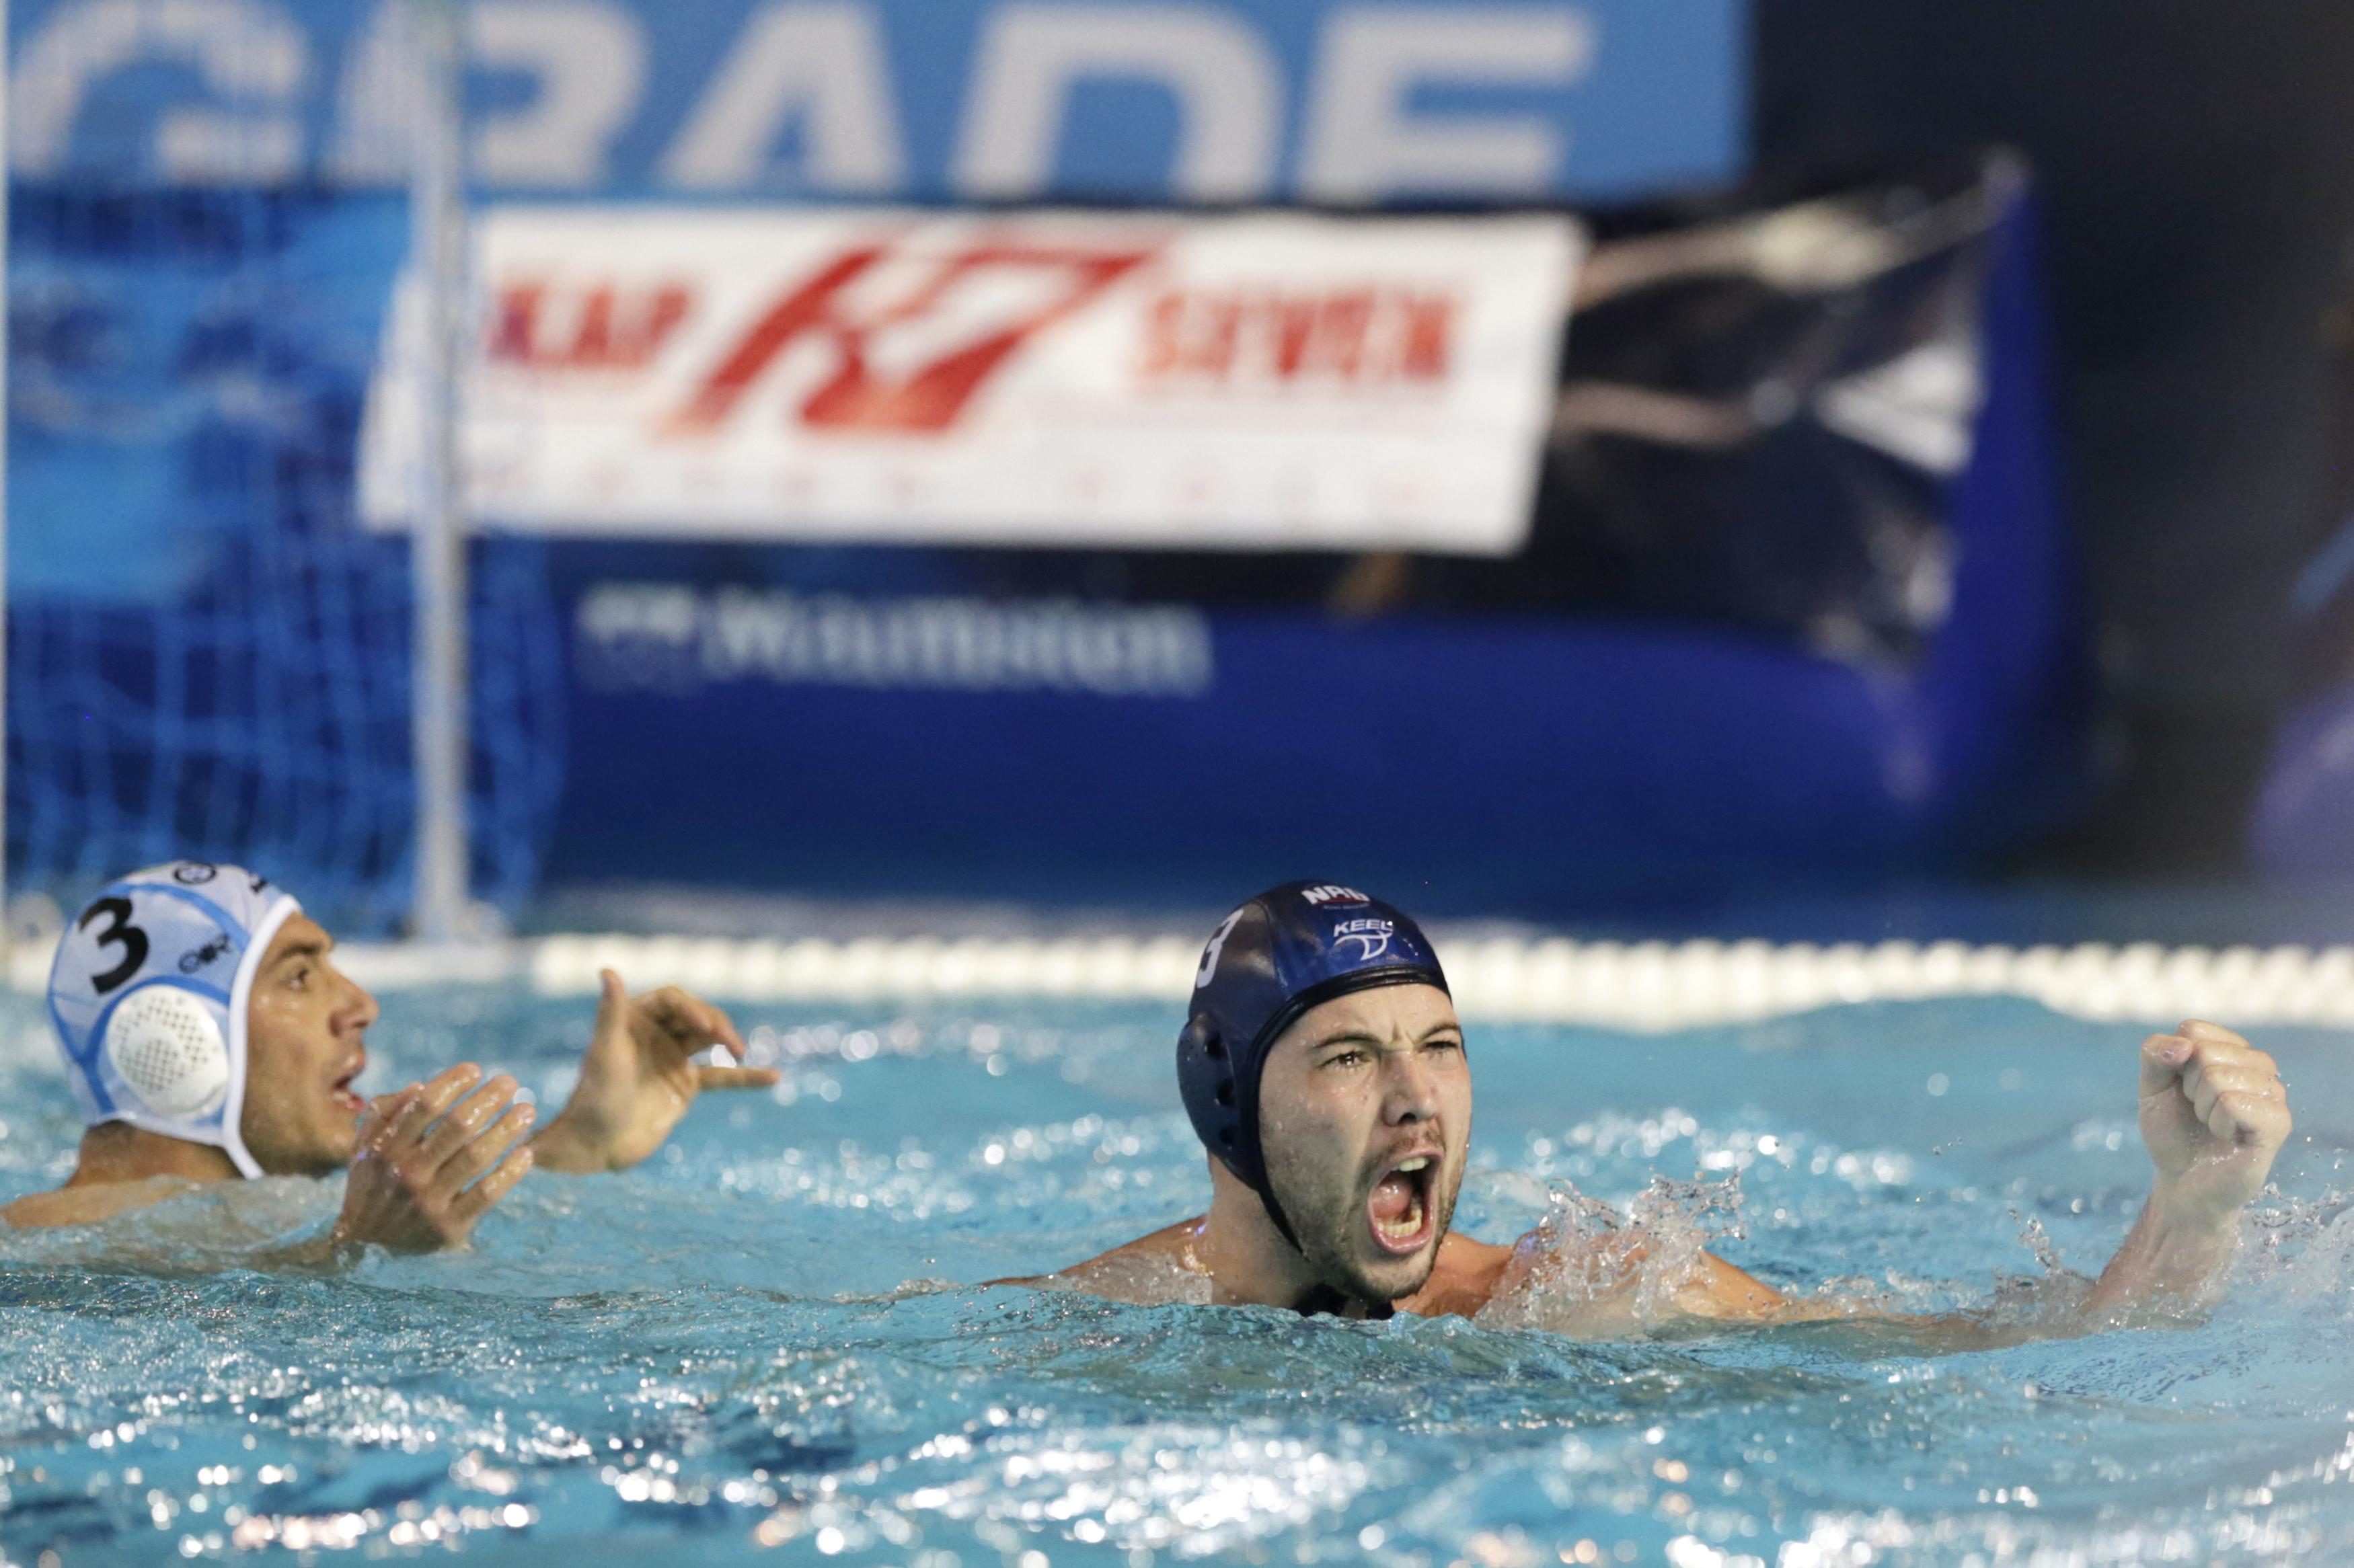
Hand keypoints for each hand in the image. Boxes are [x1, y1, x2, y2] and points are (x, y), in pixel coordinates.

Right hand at [331, 1065, 534, 1250]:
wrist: (366, 1247)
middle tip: (510, 1082)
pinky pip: (486, 1194)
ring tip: (528, 1110)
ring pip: (476, 1156)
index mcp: (385, 1148)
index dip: (452, 1082)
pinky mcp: (449, 1227)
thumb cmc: (372, 1185)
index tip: (476, 1069)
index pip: (424, 1106)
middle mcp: (407, 1173)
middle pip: (457, 1126)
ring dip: (507, 1129)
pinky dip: (510, 1172)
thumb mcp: (364, 1148)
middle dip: (488, 1099)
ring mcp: (429, 1202)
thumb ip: (384, 1114)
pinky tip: (527, 1153)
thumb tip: (420, 1085)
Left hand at [529, 971, 778, 1172]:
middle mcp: (656, 1034)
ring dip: (729, 1041)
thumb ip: (610, 1011)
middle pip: (697, 1016)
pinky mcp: (685, 1086)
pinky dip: (747, 1078)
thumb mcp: (605, 1052)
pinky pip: (722, 1077)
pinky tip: (774, 1077)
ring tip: (740, 1050)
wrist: (597, 1146)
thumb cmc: (593, 1097)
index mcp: (635, 1018)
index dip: (691, 1008)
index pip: (672, 1000)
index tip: (705, 1026)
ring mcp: (673, 1059)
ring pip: (711, 1040)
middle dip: (715, 1025)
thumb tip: (607, 969)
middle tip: (730, 1043)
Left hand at [2137, 1019, 2291, 1226]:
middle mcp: (2258, 1066)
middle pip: (2205, 1053)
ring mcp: (2273, 1093)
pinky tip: (2228, 1136)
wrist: (2183, 1181)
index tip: (2182, 1089)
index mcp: (2231, 1049)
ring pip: (2219, 1077)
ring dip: (2203, 1108)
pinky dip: (2218, 1123)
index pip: (2193, 1030)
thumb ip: (2155, 1055)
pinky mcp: (2278, 1122)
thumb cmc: (2173, 1132)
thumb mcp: (2151, 1088)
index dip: (2175, 1063)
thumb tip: (2183, 1045)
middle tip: (2199, 1112)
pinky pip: (2235, 1104)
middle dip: (2188, 1088)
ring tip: (2214, 1125)